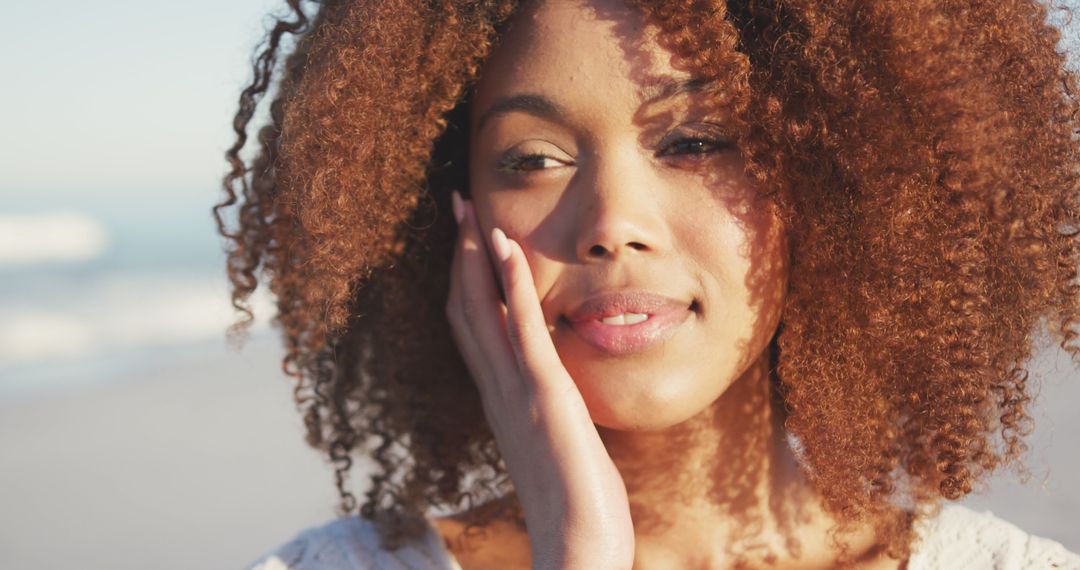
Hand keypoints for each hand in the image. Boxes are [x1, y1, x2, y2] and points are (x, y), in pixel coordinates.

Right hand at [446, 191, 634, 569]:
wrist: (576, 548)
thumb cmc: (575, 508)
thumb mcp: (556, 445)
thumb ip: (544, 413)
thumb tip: (550, 392)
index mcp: (501, 399)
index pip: (472, 326)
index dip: (464, 279)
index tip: (466, 238)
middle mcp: (498, 390)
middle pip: (464, 307)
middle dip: (459, 253)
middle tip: (456, 204)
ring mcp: (517, 391)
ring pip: (482, 309)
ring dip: (475, 254)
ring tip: (471, 208)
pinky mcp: (544, 395)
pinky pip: (522, 329)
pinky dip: (512, 284)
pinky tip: (506, 245)